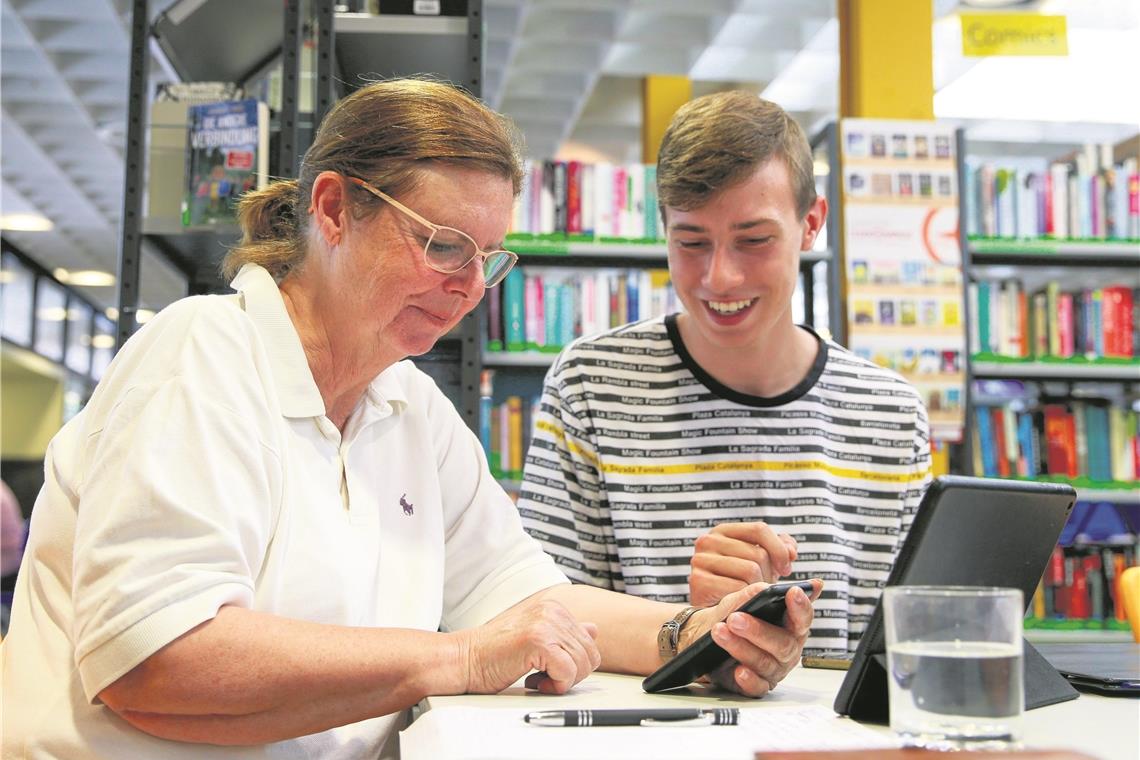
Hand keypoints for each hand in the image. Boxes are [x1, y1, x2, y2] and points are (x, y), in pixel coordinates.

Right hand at [458, 595, 600, 695]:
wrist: (463, 660)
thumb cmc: (494, 654)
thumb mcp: (536, 639)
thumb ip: (564, 634)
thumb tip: (593, 629)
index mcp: (553, 609)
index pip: (589, 644)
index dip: (573, 666)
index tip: (550, 670)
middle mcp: (552, 611)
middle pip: (590, 655)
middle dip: (571, 676)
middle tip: (544, 679)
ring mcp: (546, 623)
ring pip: (581, 665)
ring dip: (561, 682)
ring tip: (536, 679)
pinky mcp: (538, 640)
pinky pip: (568, 672)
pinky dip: (555, 686)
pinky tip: (533, 681)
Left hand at [680, 579, 821, 696]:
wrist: (709, 635)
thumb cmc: (734, 616)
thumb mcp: (741, 600)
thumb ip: (755, 593)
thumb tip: (767, 589)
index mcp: (790, 626)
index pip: (803, 618)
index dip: (801, 606)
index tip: (792, 592)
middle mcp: (787, 650)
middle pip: (782, 643)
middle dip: (758, 630)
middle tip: (735, 618)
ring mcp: (774, 670)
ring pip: (764, 662)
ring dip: (740, 647)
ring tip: (720, 632)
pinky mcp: (758, 685)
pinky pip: (757, 687)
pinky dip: (748, 679)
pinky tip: (738, 671)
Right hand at [689, 522, 797, 606]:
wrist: (710, 611)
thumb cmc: (736, 583)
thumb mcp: (758, 562)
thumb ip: (778, 549)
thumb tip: (791, 551)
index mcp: (723, 531)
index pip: (759, 529)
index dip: (779, 549)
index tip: (786, 569)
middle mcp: (708, 540)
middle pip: (757, 553)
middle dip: (769, 575)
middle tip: (764, 589)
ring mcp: (700, 560)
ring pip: (750, 570)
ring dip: (758, 588)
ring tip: (752, 595)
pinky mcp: (698, 581)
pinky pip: (737, 588)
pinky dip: (745, 598)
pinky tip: (741, 602)